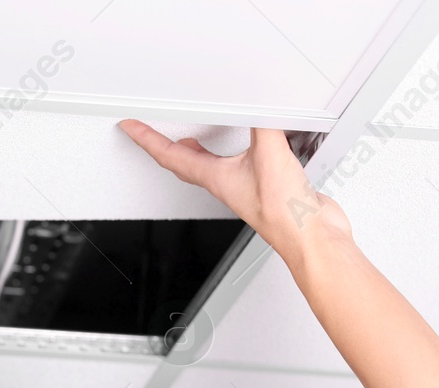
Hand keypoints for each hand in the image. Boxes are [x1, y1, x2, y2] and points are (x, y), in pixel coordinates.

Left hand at [118, 120, 351, 255]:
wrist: (308, 236)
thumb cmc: (284, 211)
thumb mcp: (268, 153)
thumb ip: (260, 121)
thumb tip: (258, 101)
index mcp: (215, 177)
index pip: (170, 156)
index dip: (147, 139)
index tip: (130, 127)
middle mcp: (225, 183)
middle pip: (184, 164)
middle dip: (165, 148)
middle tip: (150, 135)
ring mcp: (243, 187)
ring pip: (210, 167)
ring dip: (196, 153)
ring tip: (189, 140)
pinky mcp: (264, 187)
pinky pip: (238, 167)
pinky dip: (231, 155)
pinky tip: (242, 148)